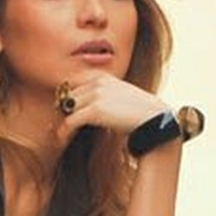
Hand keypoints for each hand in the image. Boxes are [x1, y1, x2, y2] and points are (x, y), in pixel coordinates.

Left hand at [55, 71, 170, 142]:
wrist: (154, 120)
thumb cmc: (139, 113)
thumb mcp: (119, 96)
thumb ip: (103, 96)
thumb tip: (83, 108)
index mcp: (103, 76)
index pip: (74, 83)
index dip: (68, 98)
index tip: (66, 111)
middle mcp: (98, 82)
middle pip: (68, 95)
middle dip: (64, 110)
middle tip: (63, 124)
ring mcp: (96, 94)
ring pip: (67, 108)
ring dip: (63, 121)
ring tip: (61, 134)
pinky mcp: (95, 110)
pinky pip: (69, 121)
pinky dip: (63, 132)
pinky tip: (62, 139)